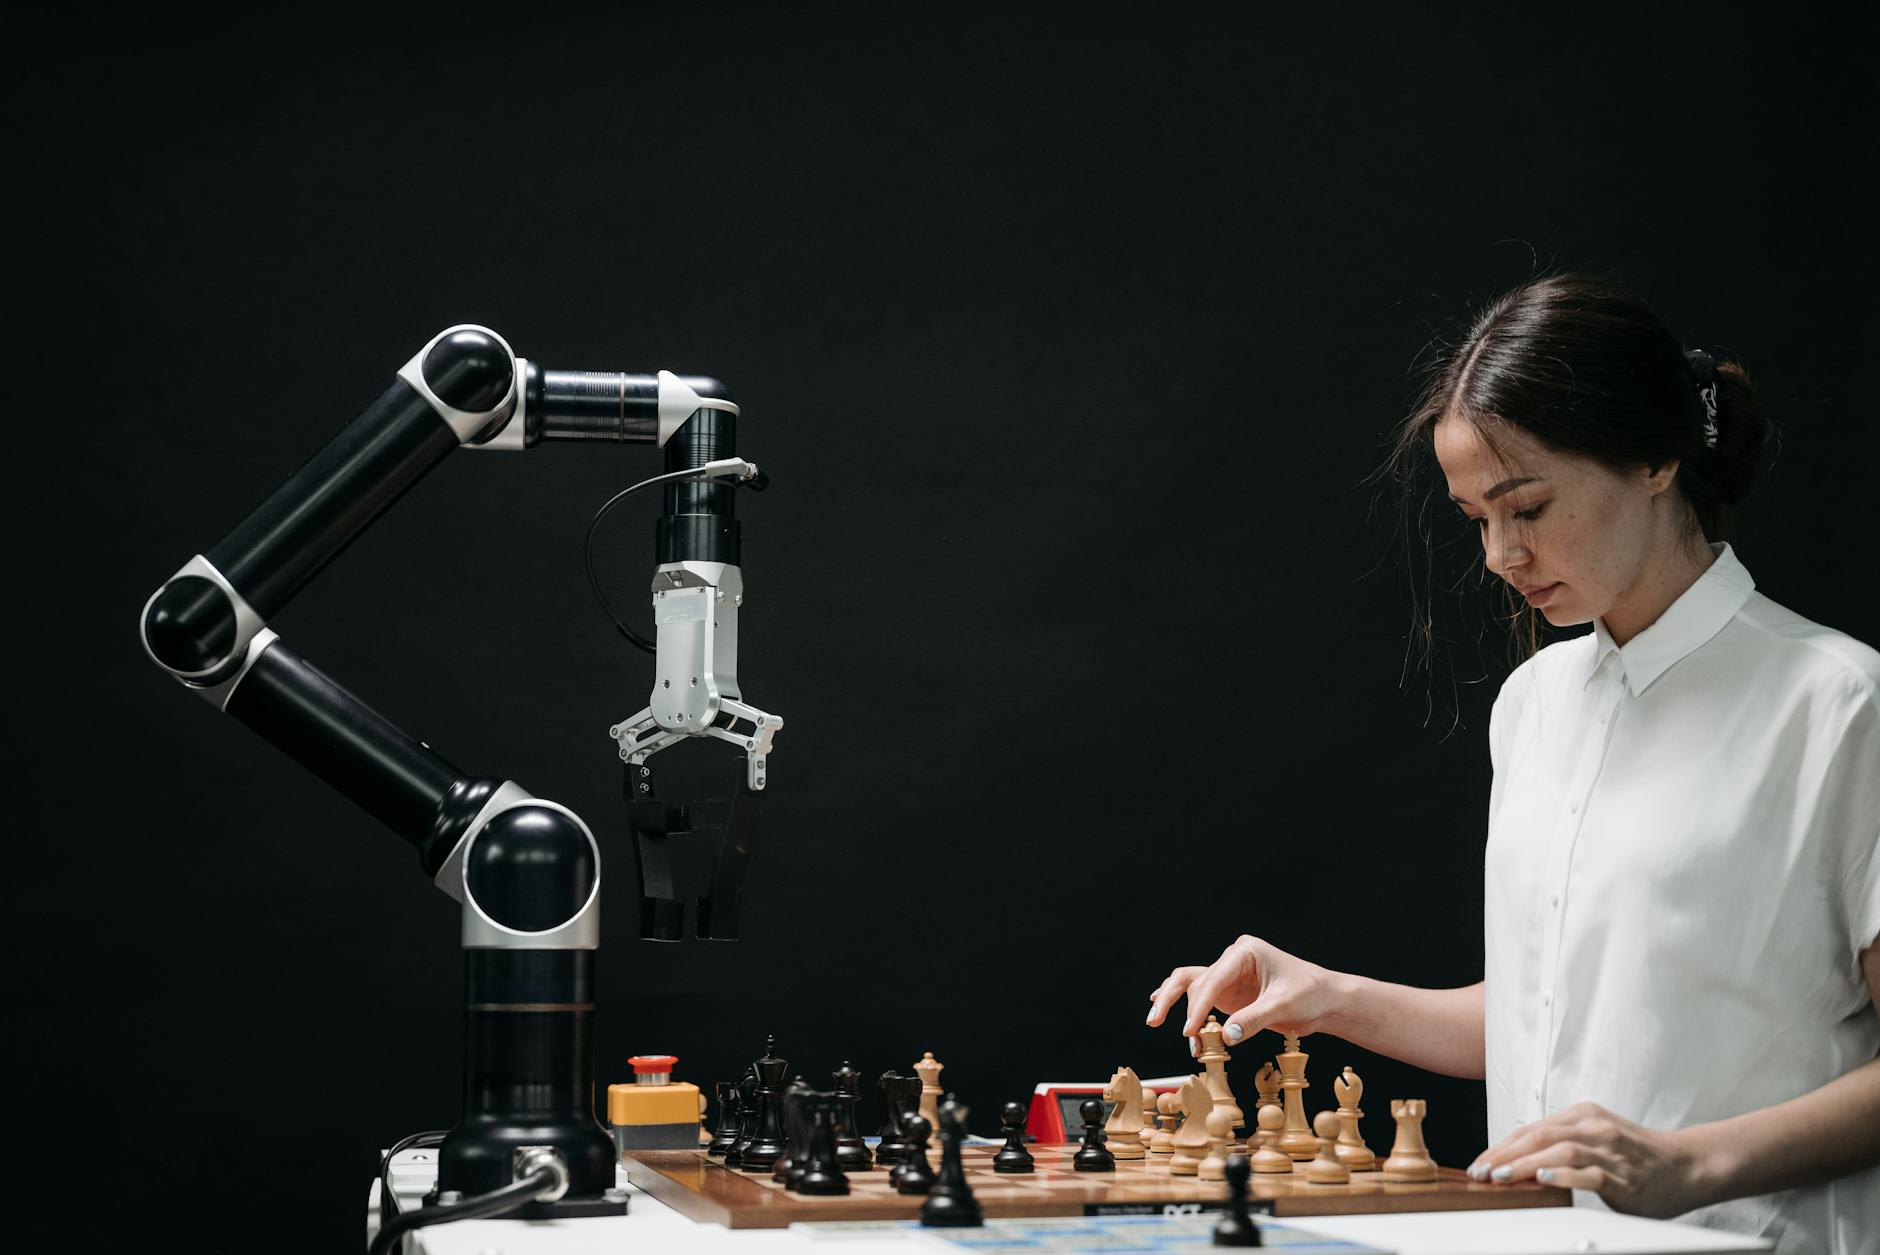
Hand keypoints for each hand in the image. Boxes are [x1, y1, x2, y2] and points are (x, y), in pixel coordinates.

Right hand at [1145, 934, 1338, 1046]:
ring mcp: (1229, 976)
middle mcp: (1232, 960)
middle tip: (1155, 1021)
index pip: (1213, 979)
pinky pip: (1201, 997)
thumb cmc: (1310, 995)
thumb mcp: (1283, 1007)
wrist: (1326, 1000)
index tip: (1190, 1030)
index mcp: (1245, 952)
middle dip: (1175, 1003)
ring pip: (1192, 986)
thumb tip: (1224, 1037)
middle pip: (1194, 980)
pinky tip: (1158, 1004)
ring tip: (1155, 1021)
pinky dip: (1183, 1005)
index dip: (1197, 1006)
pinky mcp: (1229, 992)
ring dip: (1177, 1007)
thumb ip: (1252, 1020)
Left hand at [1469, 1102, 1704, 1218]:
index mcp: (1584, 1116)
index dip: (1501, 1145)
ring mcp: (1610, 1152)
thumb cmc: (1638, 1155)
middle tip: (1481, 1171)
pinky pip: (1591, 1174)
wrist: (1688, 1165)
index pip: (1532, 1129)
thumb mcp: (1597, 1137)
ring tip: (1501, 1176)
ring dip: (1526, 1164)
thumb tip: (1519, 1157)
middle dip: (1504, 1154)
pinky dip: (1566, 1176)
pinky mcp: (1625, 1176)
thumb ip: (1564, 1141)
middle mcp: (1594, 1128)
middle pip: (1539, 1136)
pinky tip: (1546, 1179)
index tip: (1479, 1161)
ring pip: (1560, 1152)